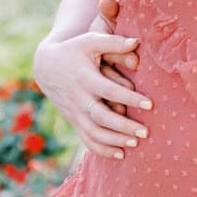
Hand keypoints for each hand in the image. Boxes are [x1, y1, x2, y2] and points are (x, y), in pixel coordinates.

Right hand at [32, 5, 153, 158]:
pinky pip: (87, 139)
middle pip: (101, 117)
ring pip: (94, 132)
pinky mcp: (74, 121)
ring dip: (114, 141)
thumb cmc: (74, 50)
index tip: (150, 104)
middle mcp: (79, 98)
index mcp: (85, 79)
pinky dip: (102, 150)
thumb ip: (113, 42)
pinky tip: (120, 155)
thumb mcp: (90, 41)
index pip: (109, 91)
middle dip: (123, 127)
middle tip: (145, 132)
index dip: (130, 98)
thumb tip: (136, 42)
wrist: (46, 66)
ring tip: (136, 143)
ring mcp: (75, 112)